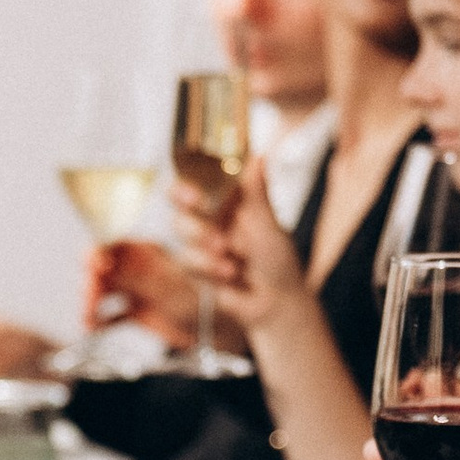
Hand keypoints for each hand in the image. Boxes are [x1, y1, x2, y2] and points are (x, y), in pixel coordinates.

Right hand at [84, 240, 198, 348]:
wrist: (217, 331)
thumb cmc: (201, 302)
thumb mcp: (169, 288)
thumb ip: (137, 278)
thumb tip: (106, 266)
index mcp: (148, 253)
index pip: (114, 246)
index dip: (100, 253)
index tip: (94, 266)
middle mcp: (138, 269)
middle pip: (103, 270)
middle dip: (92, 283)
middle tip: (90, 299)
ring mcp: (135, 290)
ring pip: (103, 292)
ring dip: (91, 304)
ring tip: (88, 319)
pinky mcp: (135, 311)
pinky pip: (109, 314)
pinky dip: (99, 321)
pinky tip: (93, 328)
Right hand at [168, 157, 306, 333]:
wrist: (276, 303)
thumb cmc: (279, 261)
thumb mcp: (269, 225)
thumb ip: (256, 194)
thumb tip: (259, 156)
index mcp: (227, 202)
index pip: (196, 183)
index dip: (187, 187)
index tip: (194, 197)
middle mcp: (210, 220)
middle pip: (180, 210)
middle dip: (192, 222)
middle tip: (214, 237)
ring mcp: (200, 245)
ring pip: (182, 237)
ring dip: (204, 251)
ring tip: (231, 263)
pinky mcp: (195, 269)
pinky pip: (186, 263)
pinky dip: (208, 269)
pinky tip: (229, 275)